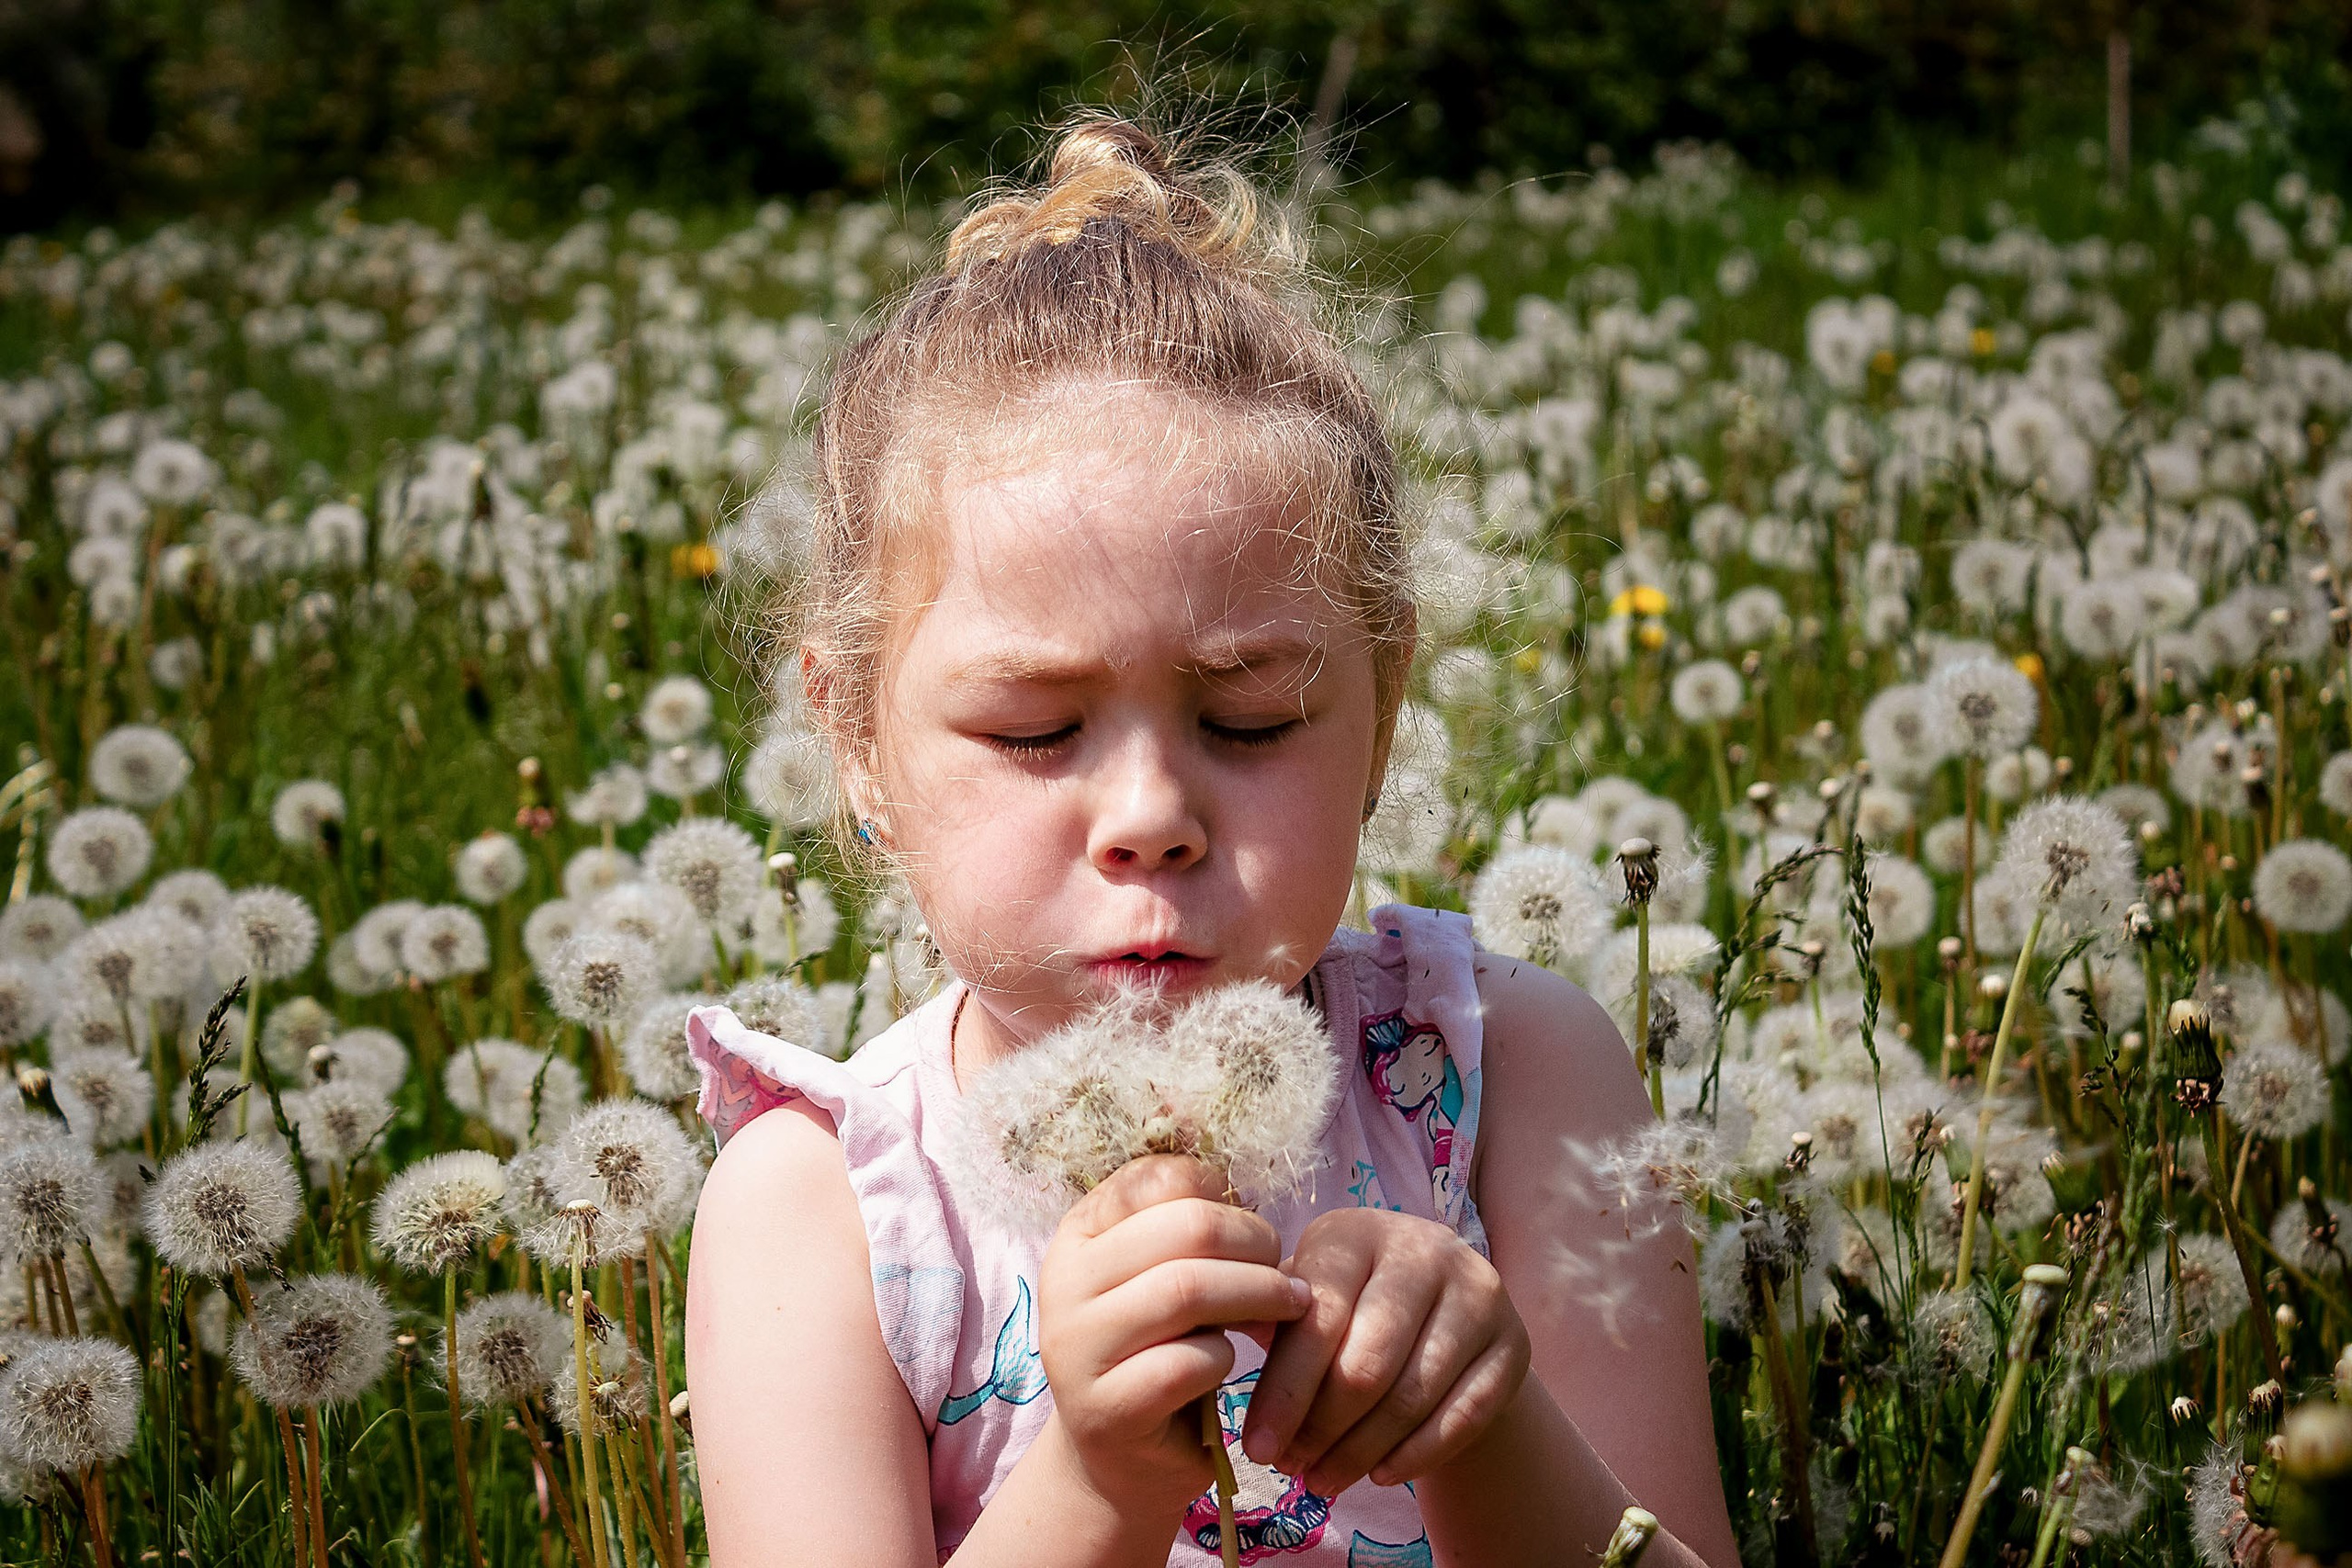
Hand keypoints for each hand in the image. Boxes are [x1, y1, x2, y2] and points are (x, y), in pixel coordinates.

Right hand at [1036, 1154, 1314, 1516]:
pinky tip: (1231, 1363)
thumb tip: (1247, 1180)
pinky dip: (1226, 1357)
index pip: (1157, 1177)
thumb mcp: (1165, 1276)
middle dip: (1255, 1244)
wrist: (1121, 1458)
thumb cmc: (1158, 1350)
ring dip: (1257, 1296)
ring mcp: (1076, 1346)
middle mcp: (1064, 1281)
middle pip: (1184, 1227)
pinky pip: (1188, 1362)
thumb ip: (1190, 1228)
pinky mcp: (1105, 1408)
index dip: (1224, 1196)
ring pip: (1186, 1290)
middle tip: (1288, 1273)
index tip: (1253, 1230)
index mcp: (1079, 1233)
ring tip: (1288, 1309)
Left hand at [1237, 1207, 1529, 1497]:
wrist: (1441, 1310)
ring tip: (1325, 1480)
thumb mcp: (1308, 1294)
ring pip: (1412, 1395)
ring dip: (1361, 1451)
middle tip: (1292, 1468)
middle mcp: (1425, 1250)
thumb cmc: (1349, 1304)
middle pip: (1366, 1363)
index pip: (1317, 1319)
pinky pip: (1464, 1416)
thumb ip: (1269, 1318)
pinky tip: (1379, 1474)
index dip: (1285, 1392)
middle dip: (1321, 1429)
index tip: (1258, 1446)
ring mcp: (1479, 1295)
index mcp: (1357, 1232)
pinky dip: (1415, 1455)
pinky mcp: (1514, 1344)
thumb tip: (1209, 1343)